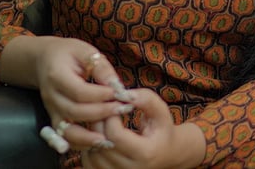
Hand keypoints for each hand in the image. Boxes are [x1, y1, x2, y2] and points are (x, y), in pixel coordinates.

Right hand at [1, 35, 134, 151]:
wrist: (43, 60)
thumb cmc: (68, 53)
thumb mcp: (85, 51)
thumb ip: (101, 67)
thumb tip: (117, 86)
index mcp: (57, 75)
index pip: (79, 91)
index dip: (101, 95)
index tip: (120, 93)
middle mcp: (51, 96)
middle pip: (74, 111)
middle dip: (101, 113)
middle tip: (122, 109)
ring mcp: (51, 109)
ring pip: (67, 129)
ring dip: (88, 136)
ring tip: (109, 137)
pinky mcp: (54, 118)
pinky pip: (64, 136)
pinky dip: (78, 143)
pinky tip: (94, 144)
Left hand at [80, 89, 205, 168]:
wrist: (166, 154)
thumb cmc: (162, 130)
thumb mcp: (161, 112)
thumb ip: (146, 99)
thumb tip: (124, 93)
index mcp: (145, 153)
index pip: (116, 135)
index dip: (110, 117)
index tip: (113, 105)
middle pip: (101, 144)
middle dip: (98, 123)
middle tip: (103, 110)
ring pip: (91, 154)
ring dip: (91, 134)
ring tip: (102, 122)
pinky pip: (88, 162)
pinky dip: (89, 147)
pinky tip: (100, 136)